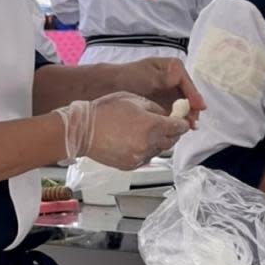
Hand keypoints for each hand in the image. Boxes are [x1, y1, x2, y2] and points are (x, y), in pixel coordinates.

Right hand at [54, 92, 189, 169]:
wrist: (82, 131)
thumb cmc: (104, 112)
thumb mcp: (133, 99)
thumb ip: (154, 107)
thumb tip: (165, 113)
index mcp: (152, 125)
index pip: (179, 127)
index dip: (182, 122)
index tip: (182, 120)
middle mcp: (149, 144)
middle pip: (172, 141)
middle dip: (172, 133)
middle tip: (168, 125)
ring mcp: (140, 156)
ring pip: (159, 150)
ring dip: (159, 142)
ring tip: (148, 132)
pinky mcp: (131, 165)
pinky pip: (147, 158)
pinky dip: (146, 150)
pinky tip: (136, 141)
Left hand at [118, 58, 204, 127]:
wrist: (110, 87)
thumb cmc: (127, 76)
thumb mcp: (146, 75)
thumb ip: (163, 78)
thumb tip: (176, 76)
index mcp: (173, 67)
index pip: (188, 84)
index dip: (194, 97)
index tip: (199, 107)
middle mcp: (175, 80)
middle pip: (189, 97)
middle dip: (191, 110)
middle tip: (192, 123)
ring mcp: (171, 94)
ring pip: (184, 107)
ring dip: (185, 117)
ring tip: (186, 128)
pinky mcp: (165, 105)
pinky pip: (175, 113)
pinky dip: (176, 121)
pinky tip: (177, 128)